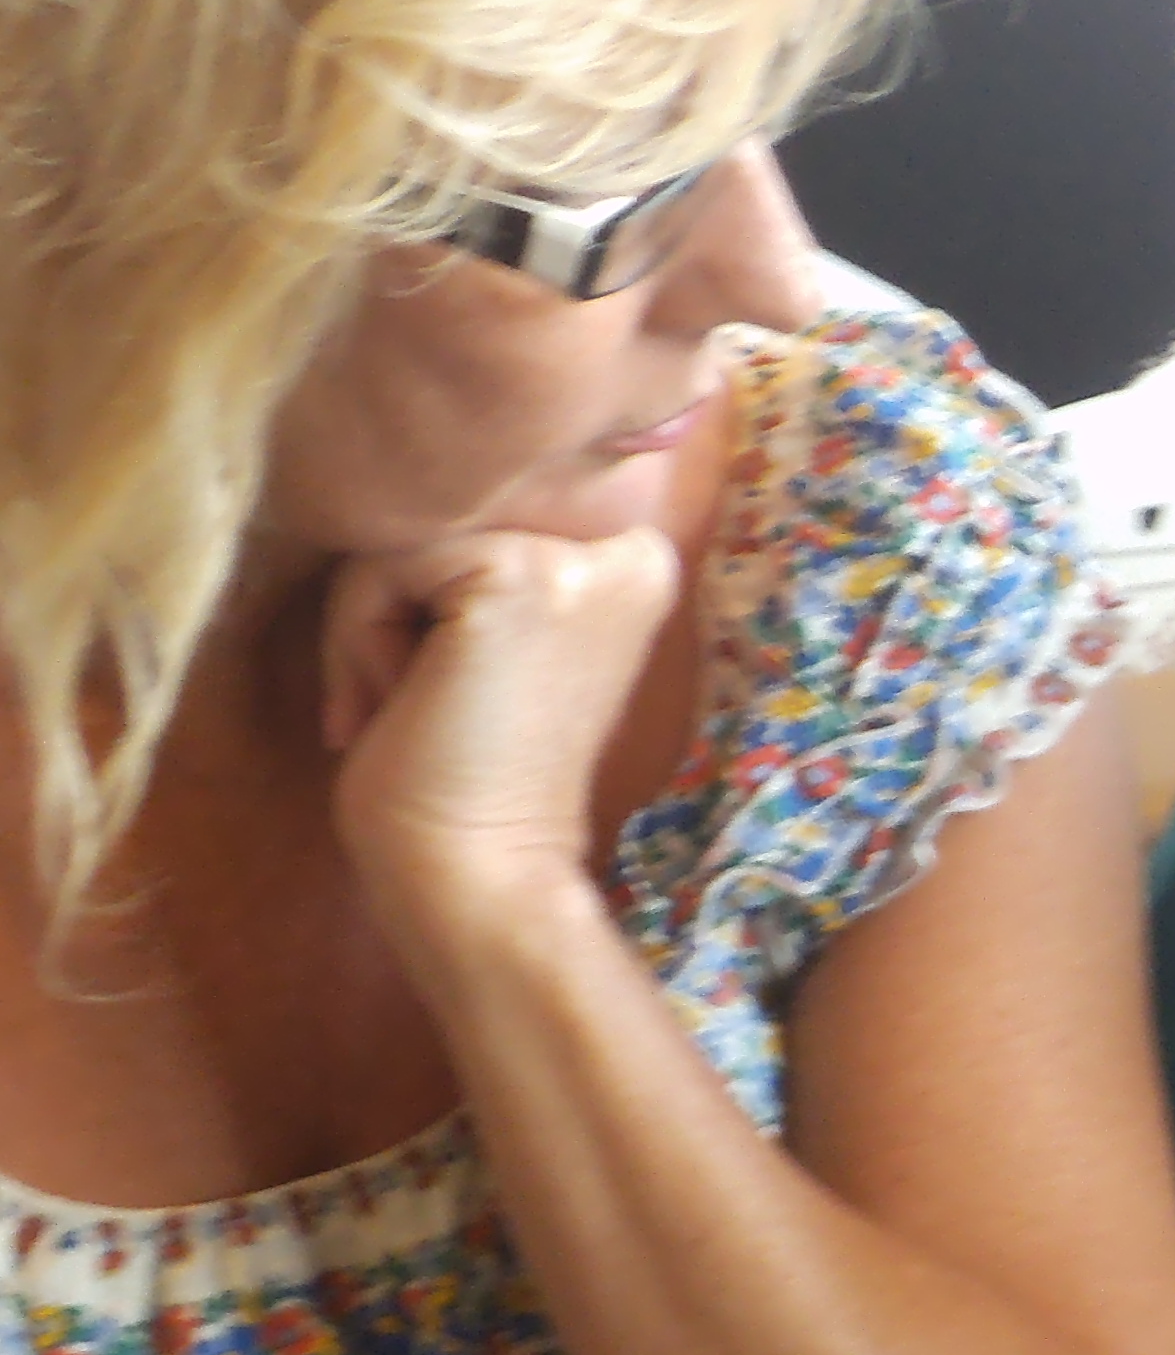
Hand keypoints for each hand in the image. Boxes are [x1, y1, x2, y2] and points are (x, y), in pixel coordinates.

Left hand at [322, 526, 683, 952]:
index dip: (435, 594)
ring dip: (368, 628)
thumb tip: (388, 483)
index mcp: (638, 563)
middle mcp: (629, 549)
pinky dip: (356, 640)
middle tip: (409, 705)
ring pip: (405, 536)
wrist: (480, 871)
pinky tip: (392, 708)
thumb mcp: (496, 639)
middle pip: (447, 515)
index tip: (440, 687)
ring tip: (396, 709)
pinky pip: (381, 564)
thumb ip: (488, 564)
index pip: (489, 514)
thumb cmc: (467, 775)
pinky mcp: (514, 575)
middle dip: (396, 610)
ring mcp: (578, 560)